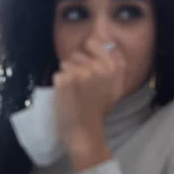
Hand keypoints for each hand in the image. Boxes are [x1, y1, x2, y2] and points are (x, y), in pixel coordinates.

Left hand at [53, 38, 125, 157]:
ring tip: (74, 92)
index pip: (93, 42)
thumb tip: (109, 42)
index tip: (88, 68)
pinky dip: (59, 85)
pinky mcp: (65, 80)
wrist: (84, 132)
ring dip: (67, 75)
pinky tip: (66, 96)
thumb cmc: (99, 111)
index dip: (87, 53)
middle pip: (77, 54)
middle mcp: (98, 67)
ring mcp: (80, 73)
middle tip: (82, 87)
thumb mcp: (116, 88)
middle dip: (76, 67)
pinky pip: (57, 74)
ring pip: (66, 63)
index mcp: (113, 67)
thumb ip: (116, 64)